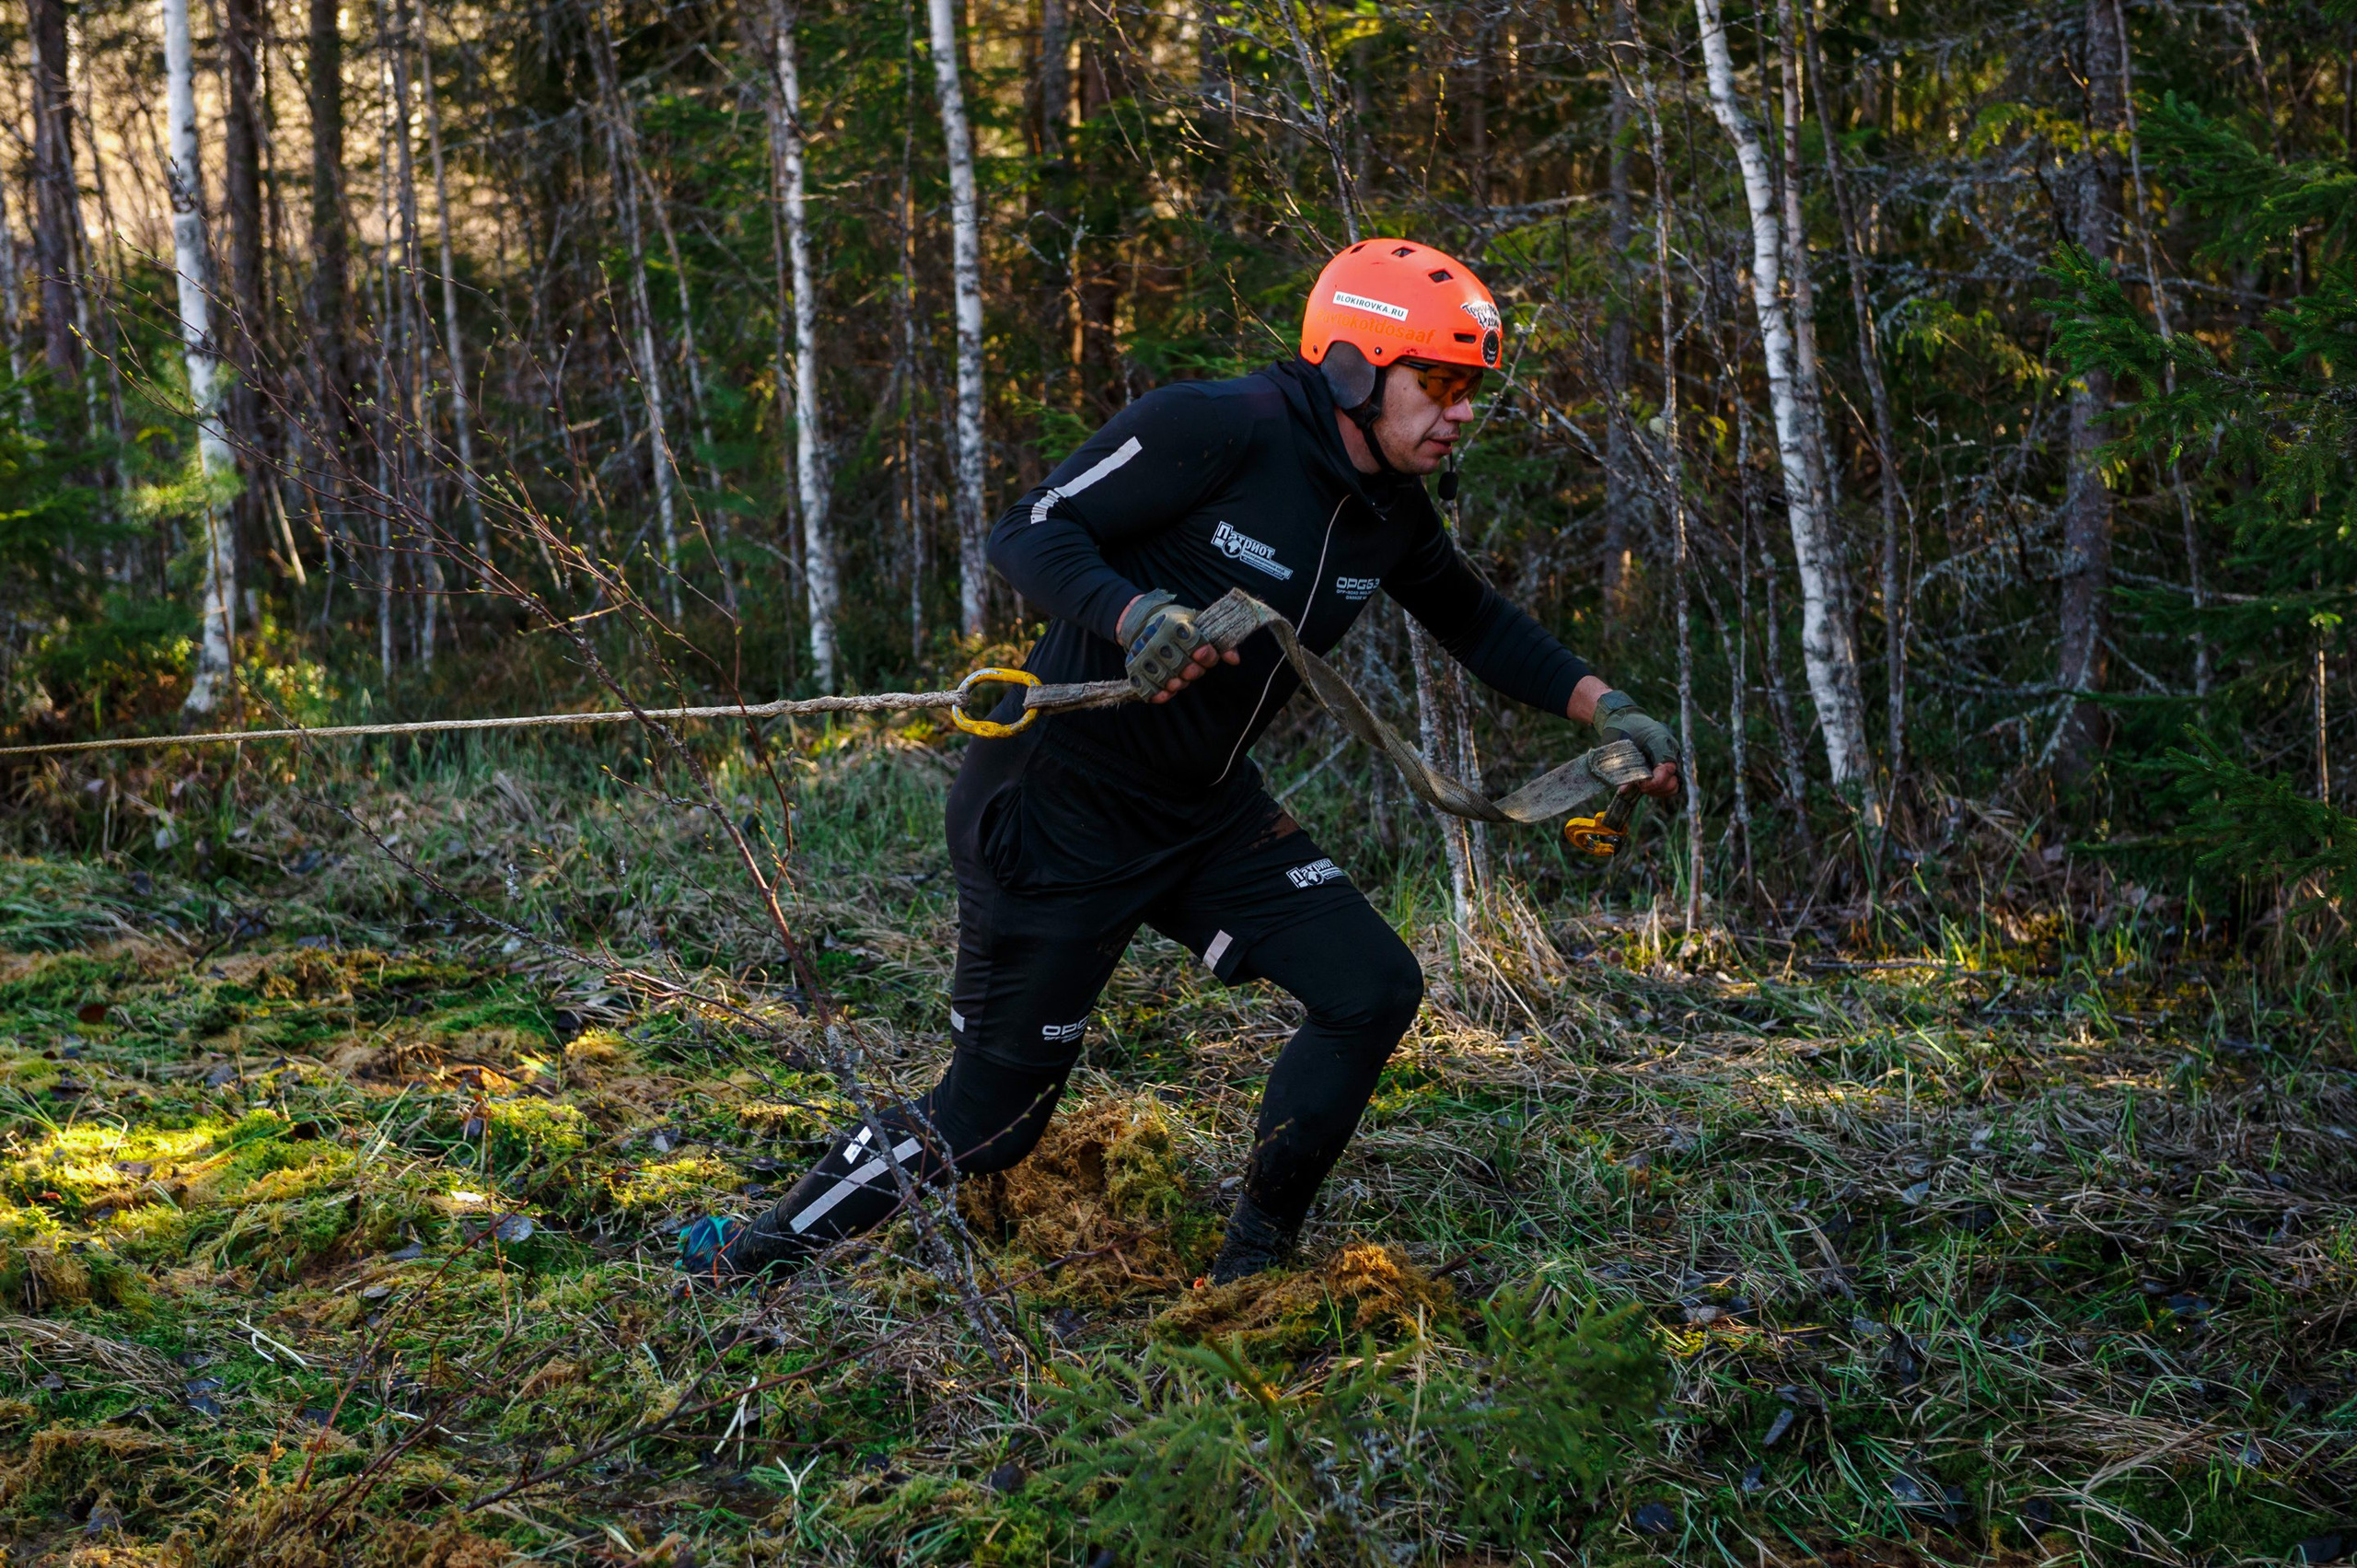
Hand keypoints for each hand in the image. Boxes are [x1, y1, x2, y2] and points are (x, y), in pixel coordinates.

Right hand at [1119, 592, 1242, 702]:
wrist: (1145, 619)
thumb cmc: (1178, 624)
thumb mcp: (1199, 624)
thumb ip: (1219, 641)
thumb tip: (1235, 660)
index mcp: (1174, 624)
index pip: (1193, 643)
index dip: (1205, 654)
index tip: (1205, 654)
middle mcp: (1156, 638)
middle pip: (1180, 664)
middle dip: (1192, 671)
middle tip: (1193, 670)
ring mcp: (1143, 654)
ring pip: (1165, 678)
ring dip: (1177, 683)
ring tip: (1179, 680)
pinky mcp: (1134, 668)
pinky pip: (1146, 687)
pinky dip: (1158, 694)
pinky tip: (1166, 694)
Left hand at [1585, 689, 1679, 798]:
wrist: (1628, 718)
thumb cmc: (1622, 728)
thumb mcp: (1617, 745)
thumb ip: (1621, 766)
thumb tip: (1624, 789)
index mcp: (1661, 742)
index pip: (1667, 769)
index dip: (1654, 783)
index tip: (1639, 785)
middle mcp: (1672, 750)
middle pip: (1673, 781)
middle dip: (1655, 788)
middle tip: (1638, 785)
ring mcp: (1673, 757)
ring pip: (1674, 785)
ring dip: (1658, 790)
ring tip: (1641, 786)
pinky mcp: (1670, 763)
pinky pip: (1671, 783)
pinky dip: (1660, 789)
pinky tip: (1646, 785)